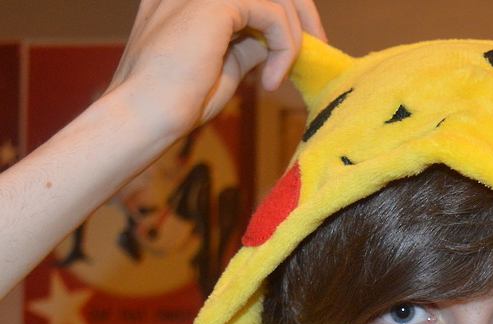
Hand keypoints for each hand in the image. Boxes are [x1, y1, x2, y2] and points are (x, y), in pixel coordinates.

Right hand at [108, 0, 325, 140]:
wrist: (144, 116)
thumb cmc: (176, 104)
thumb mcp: (223, 68)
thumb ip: (244, 47)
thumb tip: (268, 42)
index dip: (282, 10)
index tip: (305, 41)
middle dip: (300, 10)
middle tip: (319, 46)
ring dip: (292, 34)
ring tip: (281, 75)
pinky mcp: (213, 3)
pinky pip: (271, 12)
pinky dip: (283, 47)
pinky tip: (270, 81)